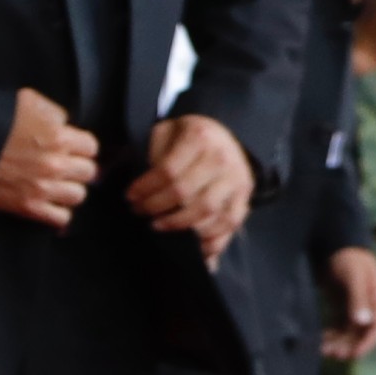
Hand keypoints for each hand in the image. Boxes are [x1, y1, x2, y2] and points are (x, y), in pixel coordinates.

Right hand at [0, 87, 100, 227]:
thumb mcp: (28, 102)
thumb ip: (55, 114)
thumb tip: (66, 125)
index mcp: (58, 138)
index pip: (92, 147)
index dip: (81, 147)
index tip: (73, 149)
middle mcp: (55, 165)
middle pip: (88, 172)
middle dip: (77, 168)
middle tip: (64, 166)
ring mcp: (43, 188)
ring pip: (78, 195)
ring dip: (69, 189)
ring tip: (57, 184)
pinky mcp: (28, 207)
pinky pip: (61, 218)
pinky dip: (58, 212)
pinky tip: (50, 203)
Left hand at [130, 112, 253, 260]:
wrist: (225, 135)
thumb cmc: (188, 138)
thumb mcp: (167, 131)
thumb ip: (155, 155)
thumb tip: (144, 189)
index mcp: (200, 137)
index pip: (168, 171)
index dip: (145, 188)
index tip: (131, 197)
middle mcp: (222, 158)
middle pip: (184, 193)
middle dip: (155, 207)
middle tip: (140, 210)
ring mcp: (236, 179)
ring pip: (206, 212)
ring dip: (177, 224)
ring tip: (158, 224)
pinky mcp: (244, 196)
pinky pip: (229, 222)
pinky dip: (211, 238)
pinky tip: (193, 243)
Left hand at [320, 244, 375, 360]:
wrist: (338, 247)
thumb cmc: (349, 259)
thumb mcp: (354, 277)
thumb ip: (358, 299)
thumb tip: (363, 322)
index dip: (368, 342)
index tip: (354, 354)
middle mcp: (369, 307)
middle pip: (362, 333)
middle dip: (349, 345)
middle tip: (334, 355)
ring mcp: (356, 308)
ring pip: (350, 332)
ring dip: (339, 342)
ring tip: (324, 350)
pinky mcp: (343, 308)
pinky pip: (340, 327)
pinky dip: (333, 335)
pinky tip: (322, 340)